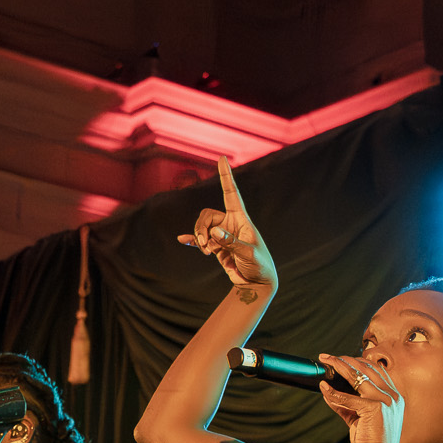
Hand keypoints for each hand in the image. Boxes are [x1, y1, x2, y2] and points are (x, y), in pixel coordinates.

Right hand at [177, 158, 277, 292]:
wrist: (256, 283)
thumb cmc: (259, 266)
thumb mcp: (248, 254)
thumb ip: (232, 242)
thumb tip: (214, 232)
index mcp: (242, 219)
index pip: (232, 193)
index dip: (226, 176)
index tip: (222, 158)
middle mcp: (231, 223)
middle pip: (207, 215)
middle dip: (201, 229)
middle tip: (207, 246)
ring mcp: (223, 235)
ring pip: (202, 228)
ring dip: (200, 239)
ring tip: (208, 253)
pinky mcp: (217, 247)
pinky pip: (200, 240)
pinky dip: (192, 240)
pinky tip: (183, 241)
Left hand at [314, 354, 405, 442]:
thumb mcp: (358, 420)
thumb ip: (346, 405)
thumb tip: (328, 391)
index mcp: (394, 397)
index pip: (375, 370)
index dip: (357, 362)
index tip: (340, 359)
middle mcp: (393, 396)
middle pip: (366, 368)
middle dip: (345, 360)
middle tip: (327, 357)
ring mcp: (386, 401)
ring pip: (358, 376)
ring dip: (339, 366)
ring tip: (325, 362)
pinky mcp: (375, 408)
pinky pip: (348, 396)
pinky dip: (333, 392)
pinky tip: (323, 387)